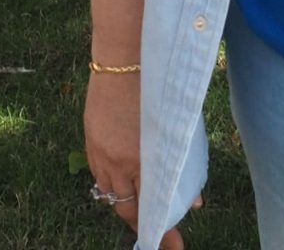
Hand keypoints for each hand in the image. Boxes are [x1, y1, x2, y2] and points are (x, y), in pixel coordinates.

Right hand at [85, 70, 191, 247]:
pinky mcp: (89, 137)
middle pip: (124, 207)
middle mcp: (115, 161)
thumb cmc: (161, 86)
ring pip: (107, 192)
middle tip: (157, 231)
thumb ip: (185, 164)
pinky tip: (123, 180)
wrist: (126, 53)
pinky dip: (111, 182)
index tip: (173, 247)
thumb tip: (194, 200)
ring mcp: (98, 149)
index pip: (149, 210)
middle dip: (141, 222)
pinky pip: (97, 172)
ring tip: (141, 207)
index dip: (161, 232)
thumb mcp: (180, 128)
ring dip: (124, 202)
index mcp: (141, 159)